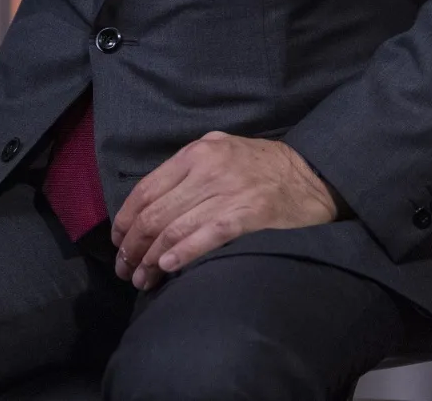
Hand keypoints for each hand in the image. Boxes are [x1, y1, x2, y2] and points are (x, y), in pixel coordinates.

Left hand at [110, 132, 337, 289]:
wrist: (314, 174)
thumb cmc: (262, 166)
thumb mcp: (220, 150)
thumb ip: (187, 170)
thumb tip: (148, 205)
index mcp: (196, 153)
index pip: (146, 190)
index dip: (126, 220)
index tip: (118, 242)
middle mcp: (207, 170)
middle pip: (155, 214)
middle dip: (133, 247)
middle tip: (125, 270)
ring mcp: (228, 193)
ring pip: (174, 230)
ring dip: (151, 260)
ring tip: (141, 279)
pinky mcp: (248, 216)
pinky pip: (205, 237)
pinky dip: (182, 255)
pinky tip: (167, 269)